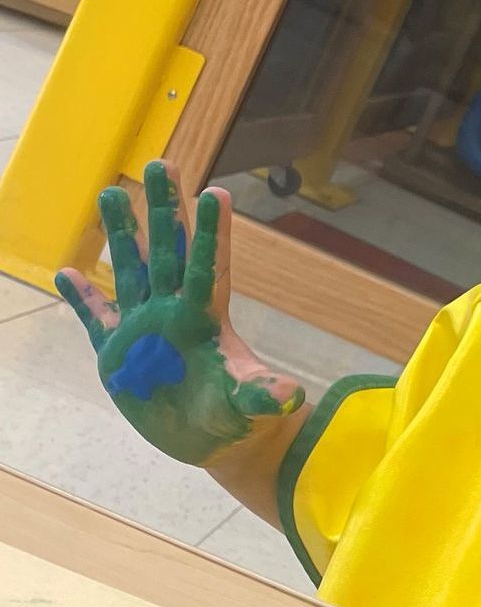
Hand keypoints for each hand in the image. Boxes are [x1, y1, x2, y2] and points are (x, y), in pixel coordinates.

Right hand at [55, 161, 305, 467]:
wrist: (216, 444)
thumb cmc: (241, 423)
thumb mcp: (251, 408)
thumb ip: (263, 397)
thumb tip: (289, 396)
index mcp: (205, 321)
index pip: (207, 267)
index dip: (211, 233)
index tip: (217, 193)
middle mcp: (173, 314)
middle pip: (167, 251)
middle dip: (163, 208)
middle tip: (161, 162)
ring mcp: (143, 330)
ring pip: (129, 270)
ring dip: (121, 234)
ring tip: (112, 193)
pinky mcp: (117, 355)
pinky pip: (97, 318)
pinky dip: (83, 298)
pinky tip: (66, 272)